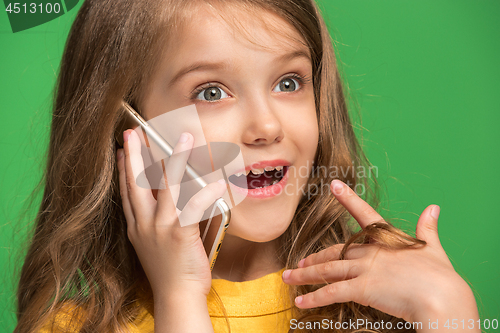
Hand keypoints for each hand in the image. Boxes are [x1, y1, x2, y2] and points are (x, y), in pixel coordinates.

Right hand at [117, 129, 226, 298]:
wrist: (176, 296)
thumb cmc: (170, 272)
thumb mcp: (154, 245)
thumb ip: (155, 223)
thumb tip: (166, 202)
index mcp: (137, 227)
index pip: (127, 192)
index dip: (122, 169)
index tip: (121, 150)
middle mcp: (144, 224)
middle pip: (137, 182)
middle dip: (134, 155)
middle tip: (132, 133)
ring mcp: (160, 228)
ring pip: (167, 186)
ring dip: (175, 159)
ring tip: (183, 138)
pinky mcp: (179, 234)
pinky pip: (193, 206)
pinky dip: (205, 193)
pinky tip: (216, 182)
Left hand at [282, 180, 478, 328]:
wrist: (443, 299)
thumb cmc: (441, 276)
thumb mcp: (434, 248)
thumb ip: (428, 227)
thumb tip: (434, 207)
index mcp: (387, 239)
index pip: (364, 214)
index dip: (348, 198)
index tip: (333, 184)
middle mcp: (371, 252)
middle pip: (335, 250)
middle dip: (314, 257)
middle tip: (299, 263)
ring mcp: (365, 269)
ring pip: (327, 269)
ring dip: (305, 274)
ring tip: (288, 277)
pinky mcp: (362, 288)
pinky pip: (332, 292)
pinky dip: (314, 298)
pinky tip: (300, 301)